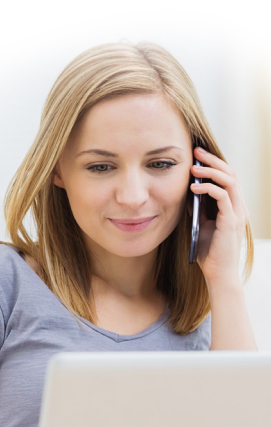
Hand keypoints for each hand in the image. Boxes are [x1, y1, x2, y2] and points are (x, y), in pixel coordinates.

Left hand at [190, 147, 248, 285]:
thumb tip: (188, 192)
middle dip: (213, 160)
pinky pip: (222, 196)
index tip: (197, 156)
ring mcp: (237, 213)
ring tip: (193, 167)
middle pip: (231, 173)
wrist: (218, 274)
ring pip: (229, 181)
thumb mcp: (202, 225)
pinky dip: (208, 188)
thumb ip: (199, 209)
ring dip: (210, 171)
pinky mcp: (231, 221)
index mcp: (233, 207)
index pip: (228, 178)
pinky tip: (193, 187)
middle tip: (196, 151)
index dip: (214, 164)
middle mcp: (239, 207)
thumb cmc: (210, 252)